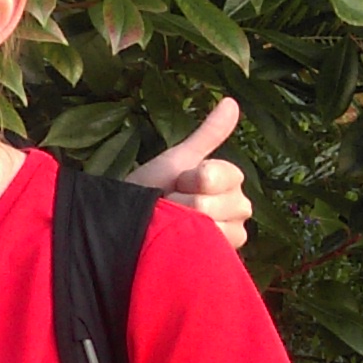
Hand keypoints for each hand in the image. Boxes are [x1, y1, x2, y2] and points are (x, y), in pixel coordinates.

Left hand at [124, 96, 250, 250]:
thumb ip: (208, 134)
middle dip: (191, 203)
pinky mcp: (217, 261)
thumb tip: (231, 102)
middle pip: (228, 203)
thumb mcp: (178, 159)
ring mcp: (231, 237)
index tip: (177, 181)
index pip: (228, 176)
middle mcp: (238, 209)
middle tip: (171, 205)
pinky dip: (197, 246)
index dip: (198, 178)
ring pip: (223, 228)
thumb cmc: (151, 189)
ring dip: (189, 226)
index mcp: (231, 183)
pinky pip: (218, 252)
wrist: (124, 223)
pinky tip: (181, 242)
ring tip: (171, 225)